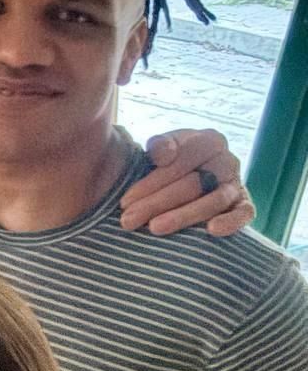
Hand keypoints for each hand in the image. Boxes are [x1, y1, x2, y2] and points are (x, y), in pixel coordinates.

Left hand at [119, 128, 254, 236]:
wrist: (193, 179)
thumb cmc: (171, 164)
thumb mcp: (162, 149)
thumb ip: (160, 145)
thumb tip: (162, 155)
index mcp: (208, 140)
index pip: (179, 160)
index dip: (150, 182)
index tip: (125, 202)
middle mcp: (227, 160)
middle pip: (192, 183)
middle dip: (156, 203)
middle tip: (128, 221)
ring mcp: (237, 183)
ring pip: (213, 200)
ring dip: (183, 216)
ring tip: (155, 228)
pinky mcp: (245, 205)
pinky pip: (244, 214)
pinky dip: (231, 222)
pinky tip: (212, 231)